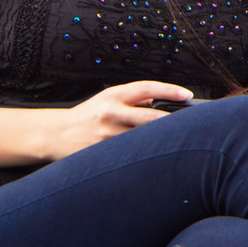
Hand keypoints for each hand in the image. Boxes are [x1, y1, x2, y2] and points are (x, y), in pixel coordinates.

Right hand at [50, 81, 191, 159]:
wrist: (57, 134)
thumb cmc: (87, 115)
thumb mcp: (108, 98)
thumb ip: (134, 98)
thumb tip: (161, 100)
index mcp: (114, 95)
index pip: (146, 88)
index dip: (169, 90)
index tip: (187, 95)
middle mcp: (111, 112)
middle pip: (149, 117)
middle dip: (172, 122)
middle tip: (190, 125)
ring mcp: (106, 134)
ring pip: (142, 138)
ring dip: (159, 142)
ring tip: (176, 143)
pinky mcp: (102, 152)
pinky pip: (129, 153)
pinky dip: (142, 155)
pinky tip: (152, 157)